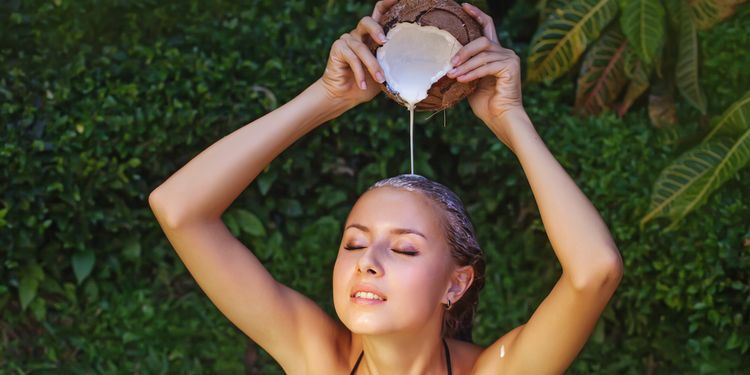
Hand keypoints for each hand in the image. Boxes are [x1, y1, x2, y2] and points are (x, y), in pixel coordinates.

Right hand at [319, 0, 397, 107]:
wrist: (345, 97)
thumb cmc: (368, 84)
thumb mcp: (385, 72)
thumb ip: (393, 62)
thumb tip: (414, 61)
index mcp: (372, 36)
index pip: (380, 13)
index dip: (387, 3)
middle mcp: (359, 34)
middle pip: (367, 21)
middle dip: (376, 29)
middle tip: (385, 41)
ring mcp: (347, 40)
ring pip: (361, 47)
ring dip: (372, 65)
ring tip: (380, 79)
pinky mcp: (338, 48)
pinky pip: (351, 57)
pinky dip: (360, 72)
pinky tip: (363, 84)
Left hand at [446, 3, 524, 134]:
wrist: (501, 118)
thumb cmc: (486, 103)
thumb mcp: (470, 81)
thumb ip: (464, 68)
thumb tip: (446, 62)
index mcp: (495, 53)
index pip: (487, 26)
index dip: (477, 15)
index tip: (463, 6)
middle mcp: (505, 52)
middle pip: (482, 40)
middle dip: (464, 50)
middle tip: (450, 62)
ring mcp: (509, 58)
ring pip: (482, 54)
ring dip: (465, 65)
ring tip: (452, 74)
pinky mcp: (511, 67)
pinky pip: (486, 66)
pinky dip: (472, 73)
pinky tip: (461, 79)